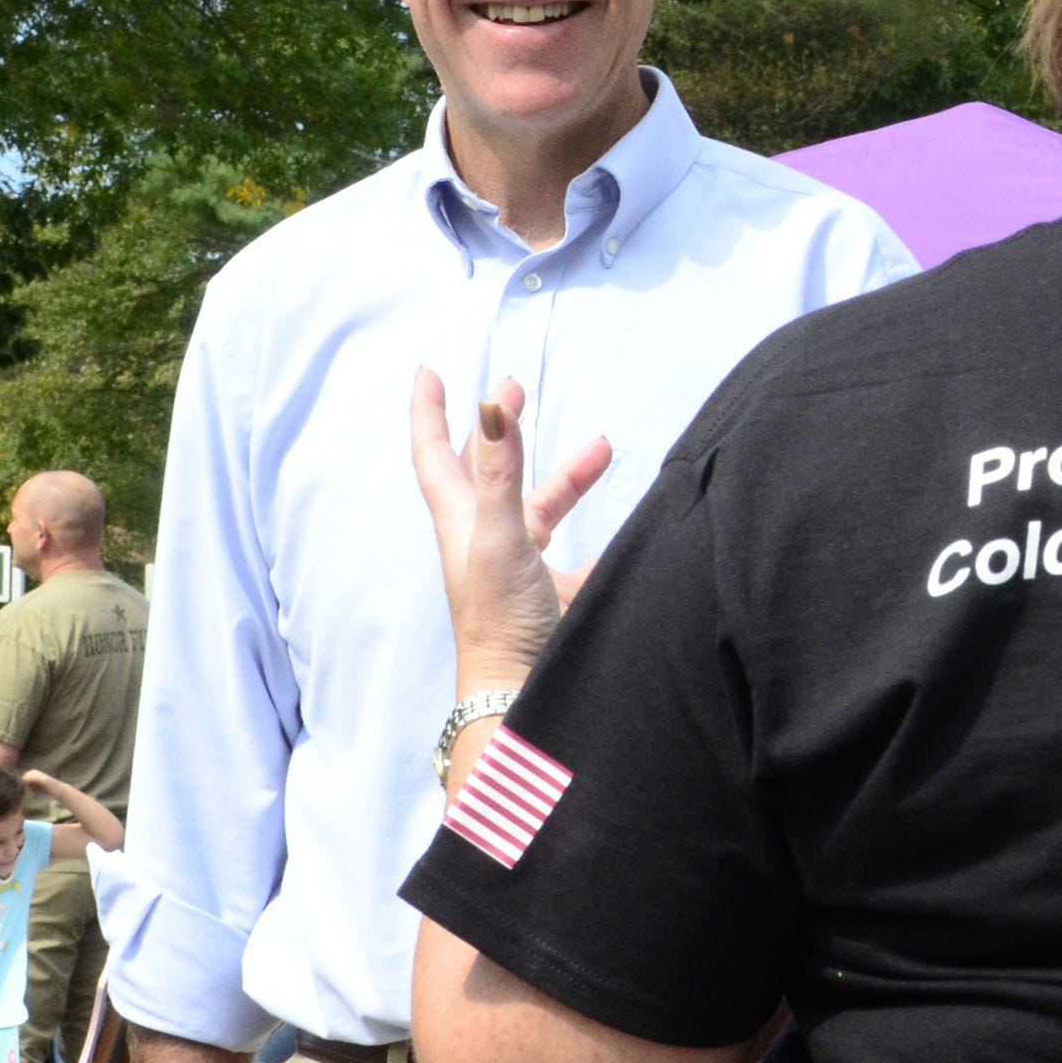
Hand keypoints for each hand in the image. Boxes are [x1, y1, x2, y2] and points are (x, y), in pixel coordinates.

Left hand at [410, 370, 611, 694]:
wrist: (523, 692)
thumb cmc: (501, 620)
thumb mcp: (501, 535)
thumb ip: (501, 470)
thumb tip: (492, 403)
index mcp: (464, 520)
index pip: (437, 453)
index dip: (430, 411)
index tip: (428, 371)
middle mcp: (488, 538)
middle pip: (489, 470)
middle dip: (500, 428)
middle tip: (515, 388)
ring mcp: (520, 565)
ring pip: (540, 505)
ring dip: (566, 475)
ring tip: (602, 448)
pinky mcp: (555, 591)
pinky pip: (578, 553)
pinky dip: (601, 534)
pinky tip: (632, 530)